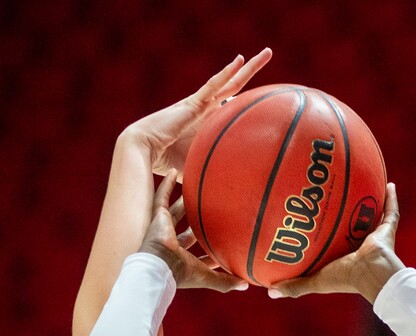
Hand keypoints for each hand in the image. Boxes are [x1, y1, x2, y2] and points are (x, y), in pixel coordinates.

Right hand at [121, 48, 271, 177]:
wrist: (145, 152)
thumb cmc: (168, 165)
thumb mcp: (199, 169)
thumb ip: (213, 176)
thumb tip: (227, 201)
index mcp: (210, 124)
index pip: (234, 110)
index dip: (249, 106)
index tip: (268, 103)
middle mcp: (208, 110)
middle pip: (236, 89)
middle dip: (252, 74)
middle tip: (269, 55)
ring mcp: (202, 104)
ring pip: (230, 82)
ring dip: (248, 68)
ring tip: (268, 53)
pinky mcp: (193, 103)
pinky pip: (213, 85)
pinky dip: (226, 73)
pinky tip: (240, 60)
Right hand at [138, 170, 247, 291]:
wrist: (159, 265)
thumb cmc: (180, 273)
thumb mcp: (207, 277)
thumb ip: (226, 282)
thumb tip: (246, 285)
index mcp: (185, 260)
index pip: (201, 254)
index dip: (211, 250)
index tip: (224, 242)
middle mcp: (175, 244)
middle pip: (189, 230)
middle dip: (199, 222)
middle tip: (212, 211)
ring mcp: (165, 229)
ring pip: (177, 212)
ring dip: (185, 201)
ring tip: (195, 187)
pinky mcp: (158, 217)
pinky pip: (161, 197)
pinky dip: (167, 185)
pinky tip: (174, 171)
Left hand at [267, 183, 404, 304]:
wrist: (372, 274)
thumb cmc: (345, 278)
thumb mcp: (316, 281)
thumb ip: (294, 286)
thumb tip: (269, 291)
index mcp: (343, 257)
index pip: (332, 243)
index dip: (324, 233)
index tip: (311, 221)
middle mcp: (359, 245)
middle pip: (351, 225)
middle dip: (345, 213)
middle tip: (331, 195)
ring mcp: (374, 237)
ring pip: (371, 215)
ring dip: (368, 202)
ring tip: (361, 183)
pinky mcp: (387, 230)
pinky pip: (391, 211)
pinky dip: (392, 198)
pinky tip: (389, 183)